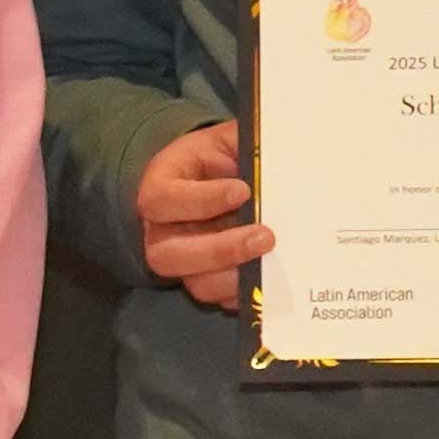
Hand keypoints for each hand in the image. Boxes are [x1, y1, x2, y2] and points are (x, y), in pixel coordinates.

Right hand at [137, 119, 268, 311]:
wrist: (212, 181)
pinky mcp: (205, 280)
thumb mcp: (226, 139)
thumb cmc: (218, 159)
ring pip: (195, 283)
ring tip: (272, 261)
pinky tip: (269, 282)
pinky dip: (244, 295)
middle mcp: (160, 231)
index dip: (200, 201)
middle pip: (169, 254)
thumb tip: (279, 146)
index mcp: (159, 187)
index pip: (162, 200)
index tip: (242, 191)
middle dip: (220, 250)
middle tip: (266, 236)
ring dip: (234, 278)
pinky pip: (220, 300)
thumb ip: (245, 140)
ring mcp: (182, 262)